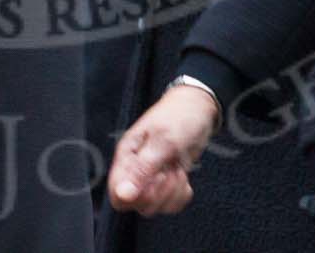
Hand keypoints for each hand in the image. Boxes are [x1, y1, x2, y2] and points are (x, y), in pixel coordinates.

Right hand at [108, 87, 219, 216]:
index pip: (116, 194)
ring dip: (172, 193)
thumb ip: (142, 170)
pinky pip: (170, 204)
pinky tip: (182, 176)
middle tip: (169, 172)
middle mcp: (136, 170)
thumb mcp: (162, 142)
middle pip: (137, 204)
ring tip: (178, 171)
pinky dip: (180, 195)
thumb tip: (122, 194)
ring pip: (155, 206)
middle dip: (159, 194)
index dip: (135, 197)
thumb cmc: (178, 118)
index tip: (154, 180)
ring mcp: (151, 178)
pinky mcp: (166, 183)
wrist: (198, 109)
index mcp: (127, 157)